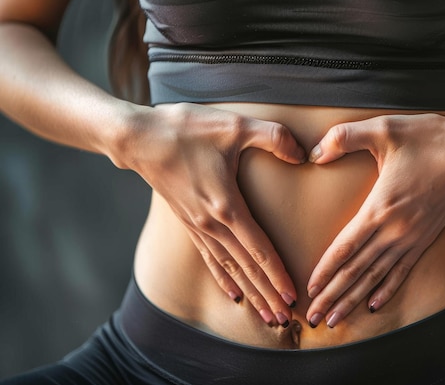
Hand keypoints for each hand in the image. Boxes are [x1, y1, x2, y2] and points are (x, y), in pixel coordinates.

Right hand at [117, 103, 305, 326]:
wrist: (138, 137)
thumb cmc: (186, 130)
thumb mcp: (235, 126)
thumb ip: (274, 138)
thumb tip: (303, 154)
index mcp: (227, 206)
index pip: (259, 250)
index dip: (277, 275)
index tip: (292, 297)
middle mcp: (212, 224)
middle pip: (246, 268)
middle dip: (267, 294)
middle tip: (286, 319)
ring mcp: (197, 226)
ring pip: (229, 269)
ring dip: (249, 293)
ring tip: (265, 315)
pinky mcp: (187, 222)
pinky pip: (210, 258)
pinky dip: (223, 278)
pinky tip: (232, 293)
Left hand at [305, 113, 444, 327]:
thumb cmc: (429, 138)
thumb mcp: (383, 129)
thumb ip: (343, 137)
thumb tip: (314, 153)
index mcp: (380, 208)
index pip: (345, 248)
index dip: (325, 271)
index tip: (309, 290)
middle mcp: (395, 231)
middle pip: (357, 270)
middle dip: (332, 296)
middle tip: (312, 317)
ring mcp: (412, 238)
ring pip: (376, 277)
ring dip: (354, 299)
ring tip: (335, 319)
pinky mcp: (425, 239)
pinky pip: (401, 271)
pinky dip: (386, 290)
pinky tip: (374, 304)